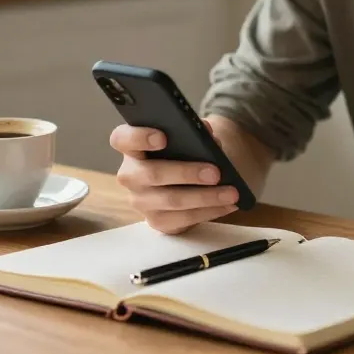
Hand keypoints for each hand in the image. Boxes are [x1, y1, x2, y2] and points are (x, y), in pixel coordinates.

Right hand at [110, 119, 239, 233]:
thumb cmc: (181, 153)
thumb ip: (195, 131)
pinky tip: (228, 205)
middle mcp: (131, 175)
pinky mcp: (156, 221)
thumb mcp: (187, 138)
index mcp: (132, 148)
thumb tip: (208, 133)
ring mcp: (141, 201)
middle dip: (186, 173)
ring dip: (206, 197)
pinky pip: (183, 219)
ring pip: (172, 200)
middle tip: (215, 173)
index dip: (138, 137)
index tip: (162, 137)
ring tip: (231, 193)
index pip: (122, 139)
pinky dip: (210, 211)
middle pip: (152, 174)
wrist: (183, 181)